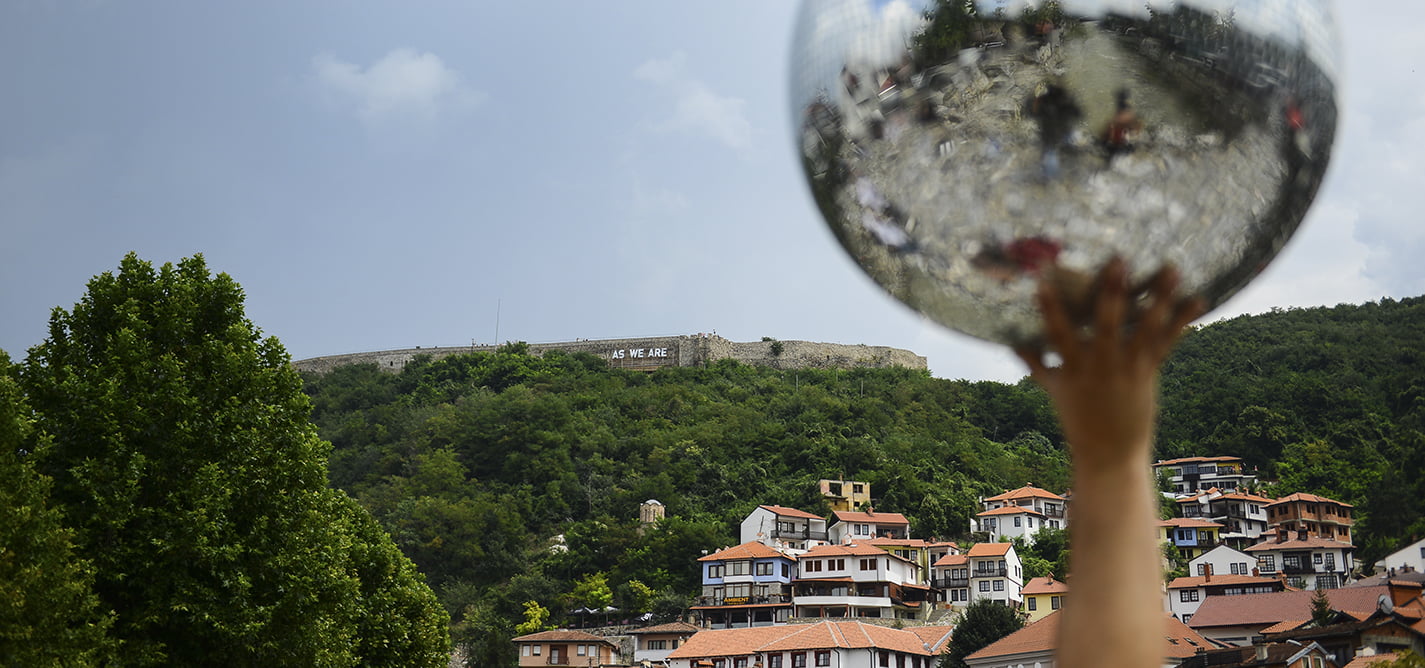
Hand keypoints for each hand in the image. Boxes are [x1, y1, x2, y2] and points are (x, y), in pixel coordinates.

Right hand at [1015, 258, 1203, 465]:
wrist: (1109, 454)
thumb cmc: (1077, 419)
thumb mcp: (1053, 390)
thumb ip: (1035, 363)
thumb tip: (1012, 341)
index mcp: (1073, 366)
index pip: (1058, 332)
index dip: (1050, 308)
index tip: (1041, 282)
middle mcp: (1101, 364)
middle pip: (1107, 323)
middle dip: (1112, 292)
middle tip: (1118, 261)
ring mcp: (1127, 367)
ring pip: (1145, 327)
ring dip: (1159, 297)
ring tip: (1170, 268)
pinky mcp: (1148, 371)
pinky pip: (1167, 342)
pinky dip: (1182, 320)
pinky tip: (1197, 298)